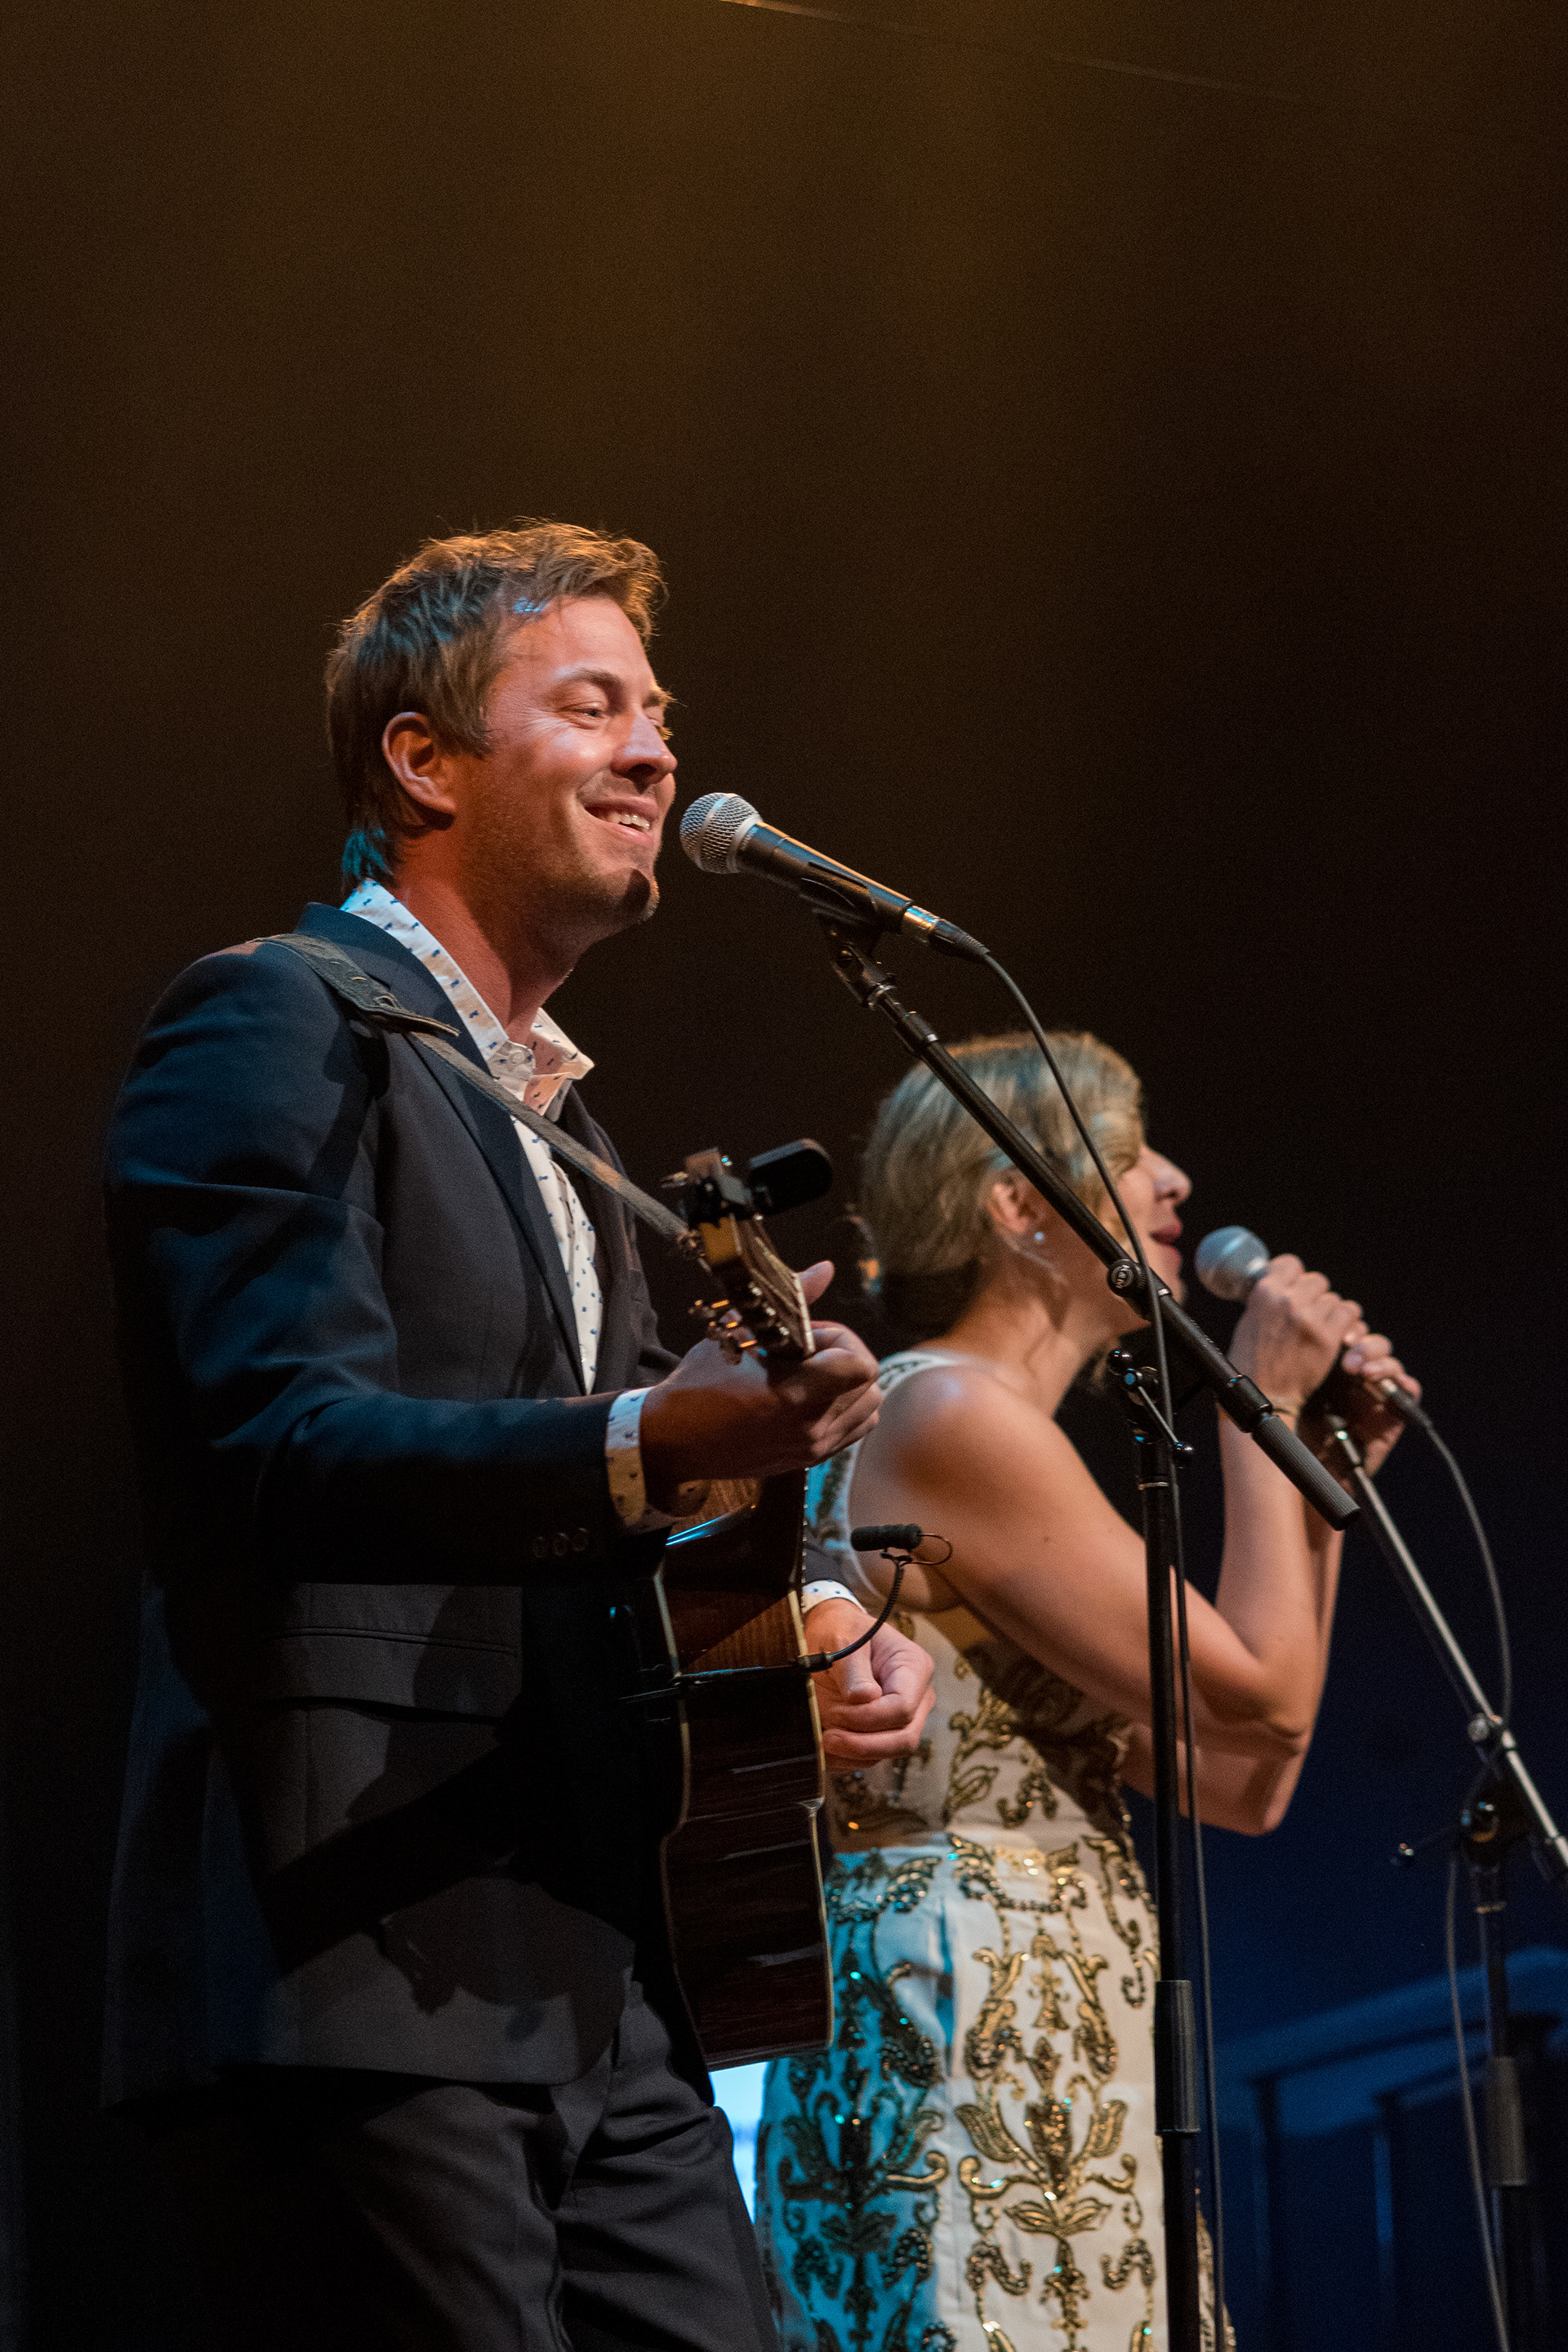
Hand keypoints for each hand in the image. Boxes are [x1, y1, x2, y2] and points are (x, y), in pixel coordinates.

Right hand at [639, 1263, 880, 1510]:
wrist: (671, 1440)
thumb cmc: (697, 1385)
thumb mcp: (738, 1334)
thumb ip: (792, 1301)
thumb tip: (826, 1269)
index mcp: (794, 1395)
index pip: (861, 1364)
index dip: (842, 1339)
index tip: (809, 1334)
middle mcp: (810, 1427)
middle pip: (870, 1385)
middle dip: (846, 1358)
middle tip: (808, 1352)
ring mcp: (811, 1448)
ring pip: (867, 1411)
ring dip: (850, 1386)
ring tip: (813, 1376)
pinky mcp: (807, 1461)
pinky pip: (852, 1432)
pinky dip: (844, 1410)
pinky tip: (812, 1398)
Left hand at [805, 1597, 936, 1761]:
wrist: (834, 1633)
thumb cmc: (843, 1629)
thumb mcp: (844, 1637)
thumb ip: (854, 1668)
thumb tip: (865, 1699)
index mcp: (914, 1667)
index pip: (903, 1707)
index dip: (868, 1717)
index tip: (836, 1711)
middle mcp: (917, 1696)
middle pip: (905, 1738)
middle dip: (864, 1744)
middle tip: (828, 1737)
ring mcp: (905, 1717)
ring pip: (889, 1752)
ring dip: (853, 1751)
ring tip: (823, 1735)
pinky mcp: (886, 1731)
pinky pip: (873, 1756)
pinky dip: (847, 1757)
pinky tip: (825, 1743)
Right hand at [1226, 1254, 1364, 1418]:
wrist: (1266, 1394)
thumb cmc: (1253, 1363)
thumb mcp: (1249, 1320)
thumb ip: (1268, 1299)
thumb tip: (1285, 1284)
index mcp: (1264, 1293)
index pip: (1291, 1264)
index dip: (1296, 1276)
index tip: (1297, 1286)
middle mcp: (1287, 1301)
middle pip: (1316, 1281)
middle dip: (1315, 1296)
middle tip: (1310, 1314)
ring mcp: (1309, 1318)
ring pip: (1334, 1298)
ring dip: (1330, 1312)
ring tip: (1320, 1328)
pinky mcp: (1327, 1336)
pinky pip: (1349, 1313)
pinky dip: (1345, 1323)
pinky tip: (1336, 1333)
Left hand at [1300, 1332, 1420, 1478]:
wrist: (1306, 1472)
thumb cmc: (1293, 1431)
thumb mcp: (1293, 1391)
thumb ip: (1300, 1364)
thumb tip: (1297, 1326)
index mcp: (1331, 1366)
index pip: (1347, 1335)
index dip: (1343, 1328)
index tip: (1332, 1332)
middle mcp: (1356, 1378)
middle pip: (1371, 1344)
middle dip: (1363, 1343)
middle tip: (1347, 1351)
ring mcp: (1375, 1395)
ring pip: (1390, 1363)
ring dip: (1380, 1360)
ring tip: (1362, 1369)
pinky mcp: (1393, 1415)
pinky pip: (1409, 1391)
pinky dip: (1403, 1383)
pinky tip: (1384, 1381)